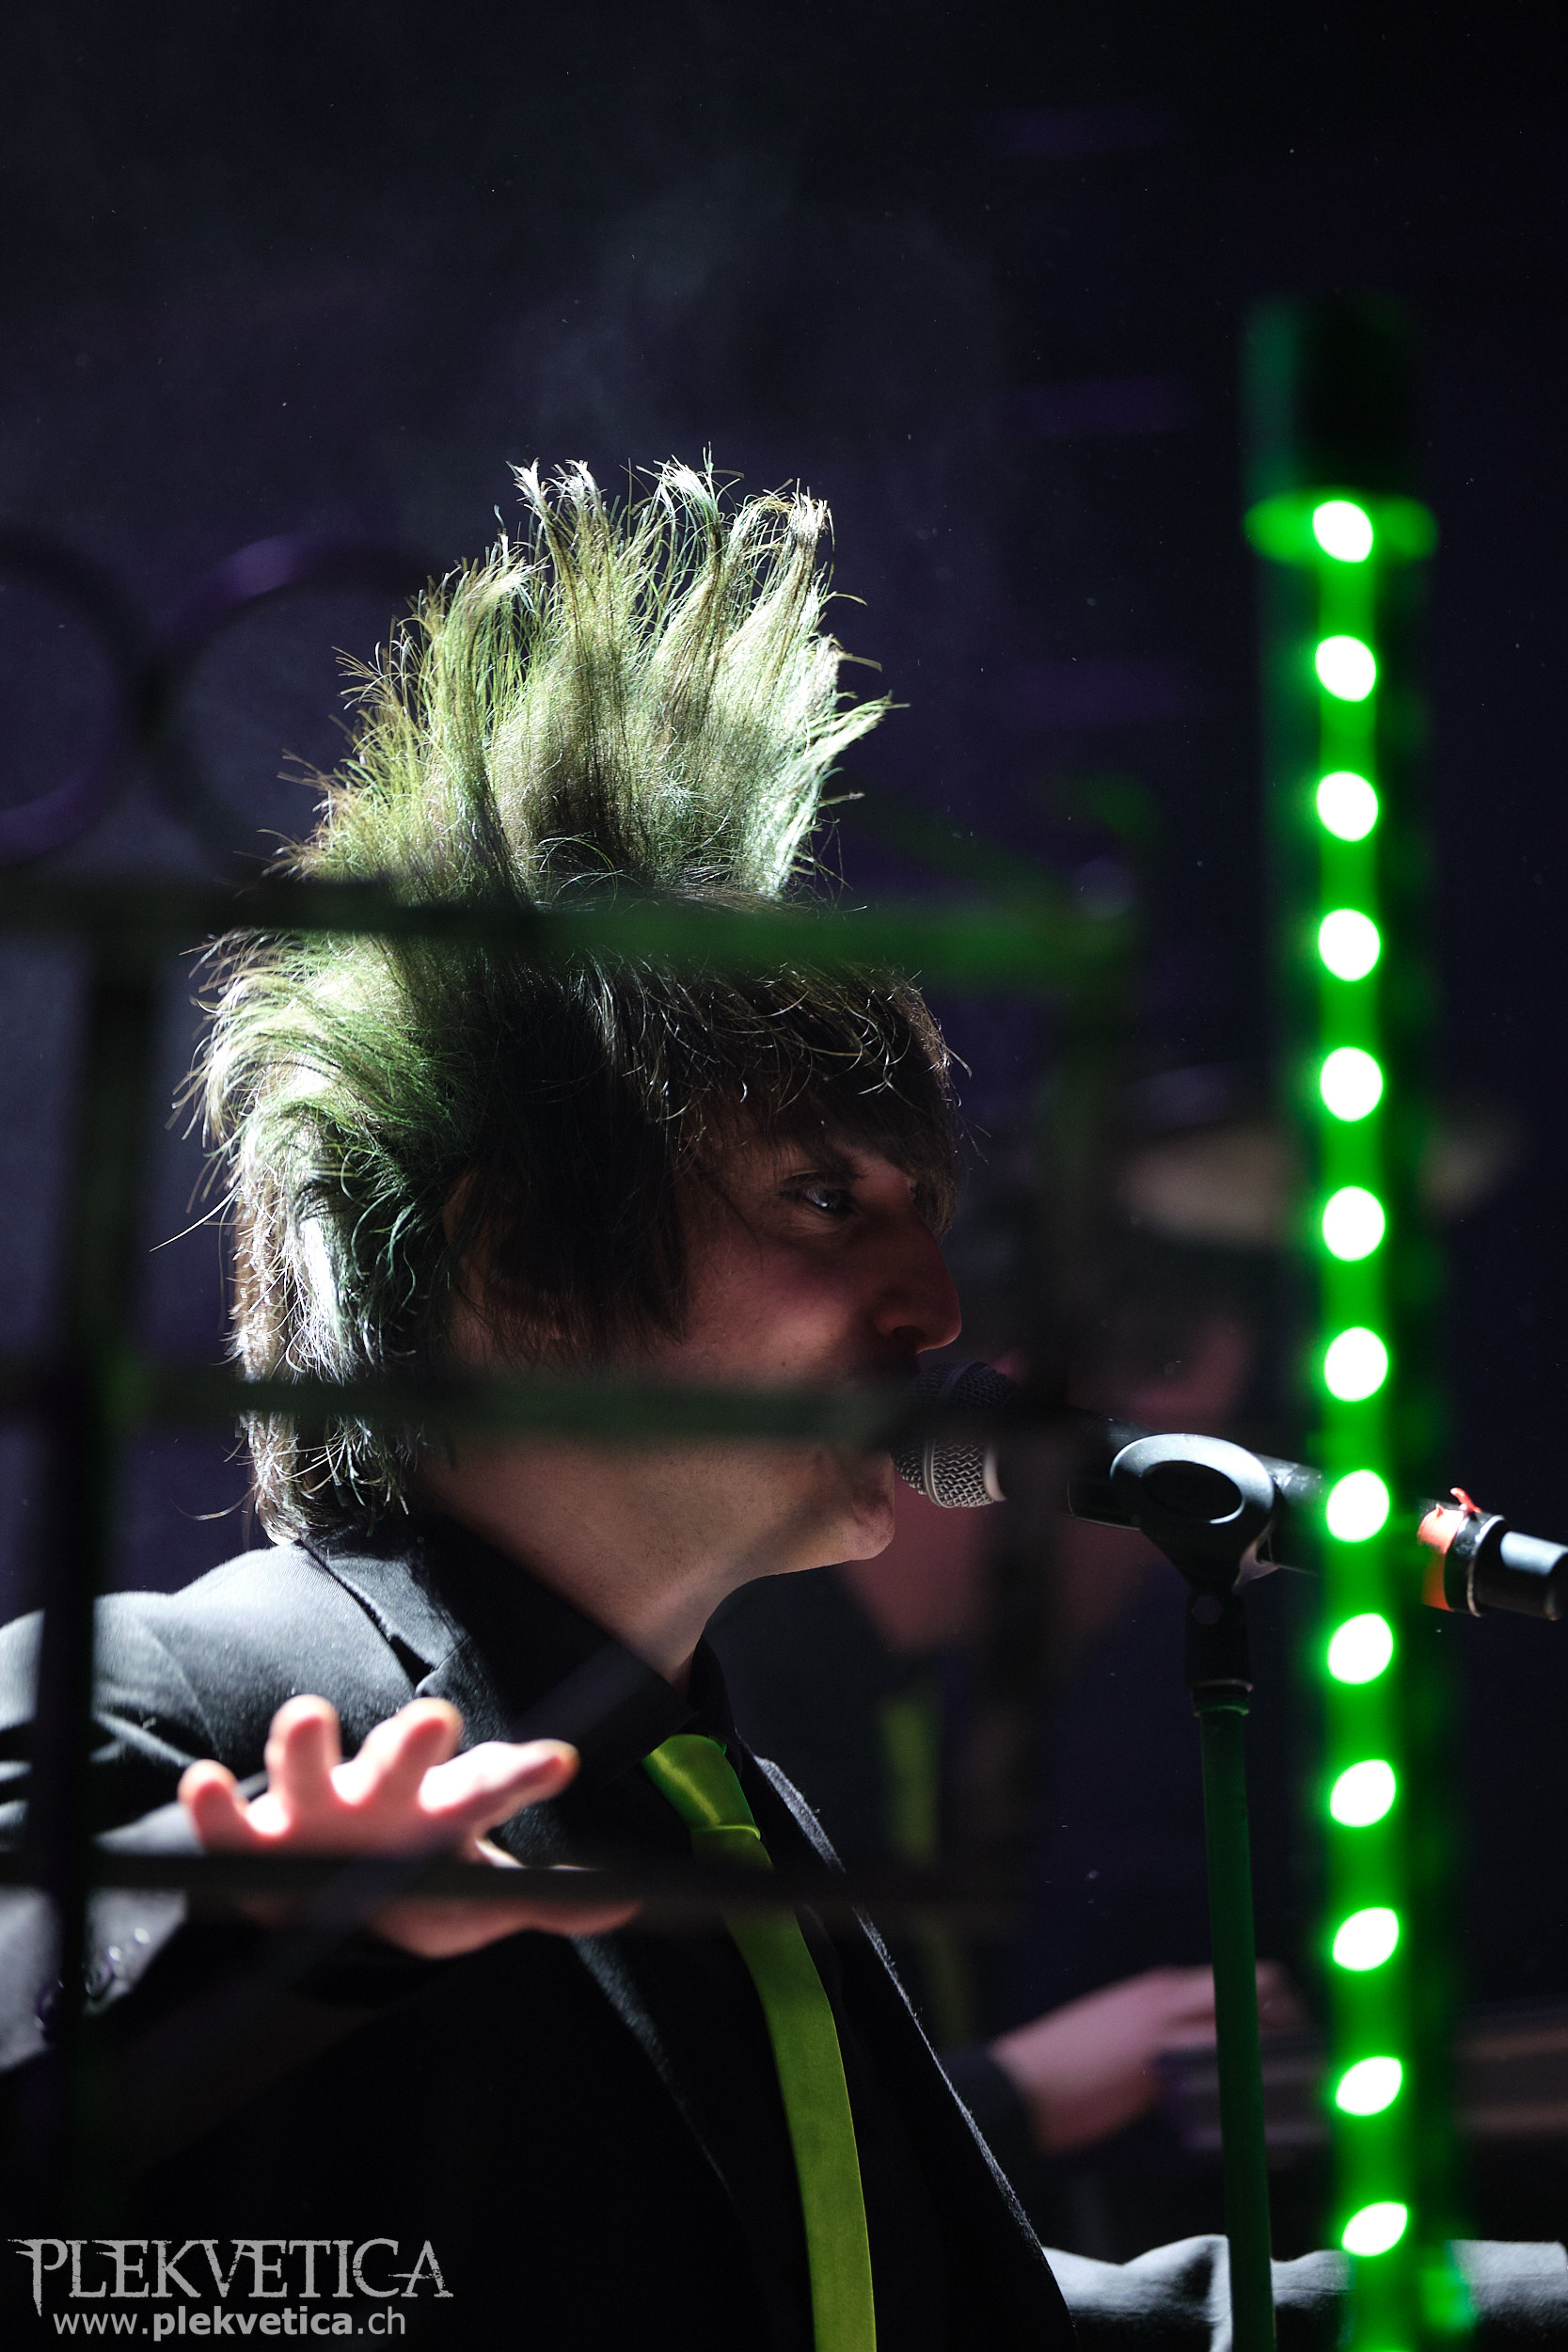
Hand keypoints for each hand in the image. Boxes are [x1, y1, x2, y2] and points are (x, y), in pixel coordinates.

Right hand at [178, 1694, 636, 1957]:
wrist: (329, 1905)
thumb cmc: (413, 1884)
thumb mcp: (478, 1897)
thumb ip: (543, 1901)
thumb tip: (627, 1898)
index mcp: (442, 1807)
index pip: (491, 1784)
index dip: (522, 1775)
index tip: (559, 1764)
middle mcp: (381, 1791)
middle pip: (401, 1755)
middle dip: (416, 1738)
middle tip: (437, 1719)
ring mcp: (314, 1806)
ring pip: (307, 1763)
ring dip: (305, 1741)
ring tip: (306, 1715)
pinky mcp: (251, 1840)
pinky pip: (226, 1822)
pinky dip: (211, 1803)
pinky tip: (204, 1782)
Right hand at [987, 1961, 1304, 2153]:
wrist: (1022, 2087)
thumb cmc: (1069, 2065)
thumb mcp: (1121, 2028)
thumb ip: (1165, 2029)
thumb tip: (1206, 2047)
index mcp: (1162, 1986)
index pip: (1245, 1976)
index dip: (1280, 2007)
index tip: (1297, 2042)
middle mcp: (1170, 1996)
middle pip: (1262, 1988)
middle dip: (1296, 2027)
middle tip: (1311, 2072)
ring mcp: (1166, 2029)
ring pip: (1252, 2031)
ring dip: (1286, 2066)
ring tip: (1309, 2104)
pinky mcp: (1159, 2069)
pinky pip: (1226, 2083)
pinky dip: (1260, 2111)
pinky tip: (1277, 2141)